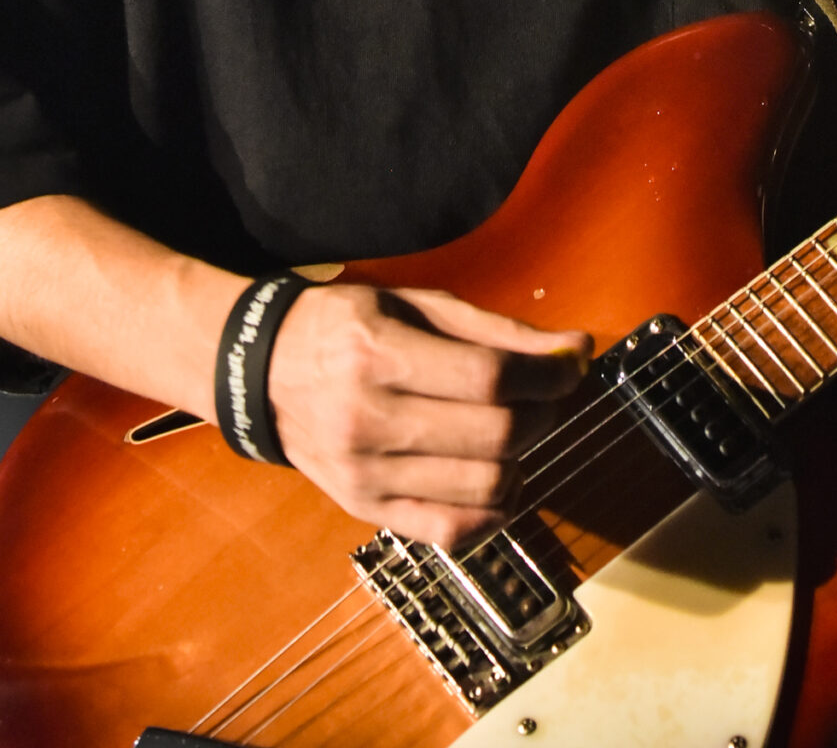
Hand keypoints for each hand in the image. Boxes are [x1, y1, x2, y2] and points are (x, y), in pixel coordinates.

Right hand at [265, 281, 590, 543]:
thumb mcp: (416, 304)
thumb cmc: (346, 327)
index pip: (489, 377)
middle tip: (548, 395)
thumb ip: (497, 329)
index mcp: (378, 354)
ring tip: (517, 431)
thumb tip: (575, 350)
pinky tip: (498, 476)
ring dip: (523, 460)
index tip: (572, 364)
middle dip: (543, 413)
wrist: (261, 372)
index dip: (548, 374)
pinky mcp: (365, 510)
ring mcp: (365, 474)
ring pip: (483, 487)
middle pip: (493, 434)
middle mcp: (368, 420)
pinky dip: (493, 511)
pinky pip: (451, 532)